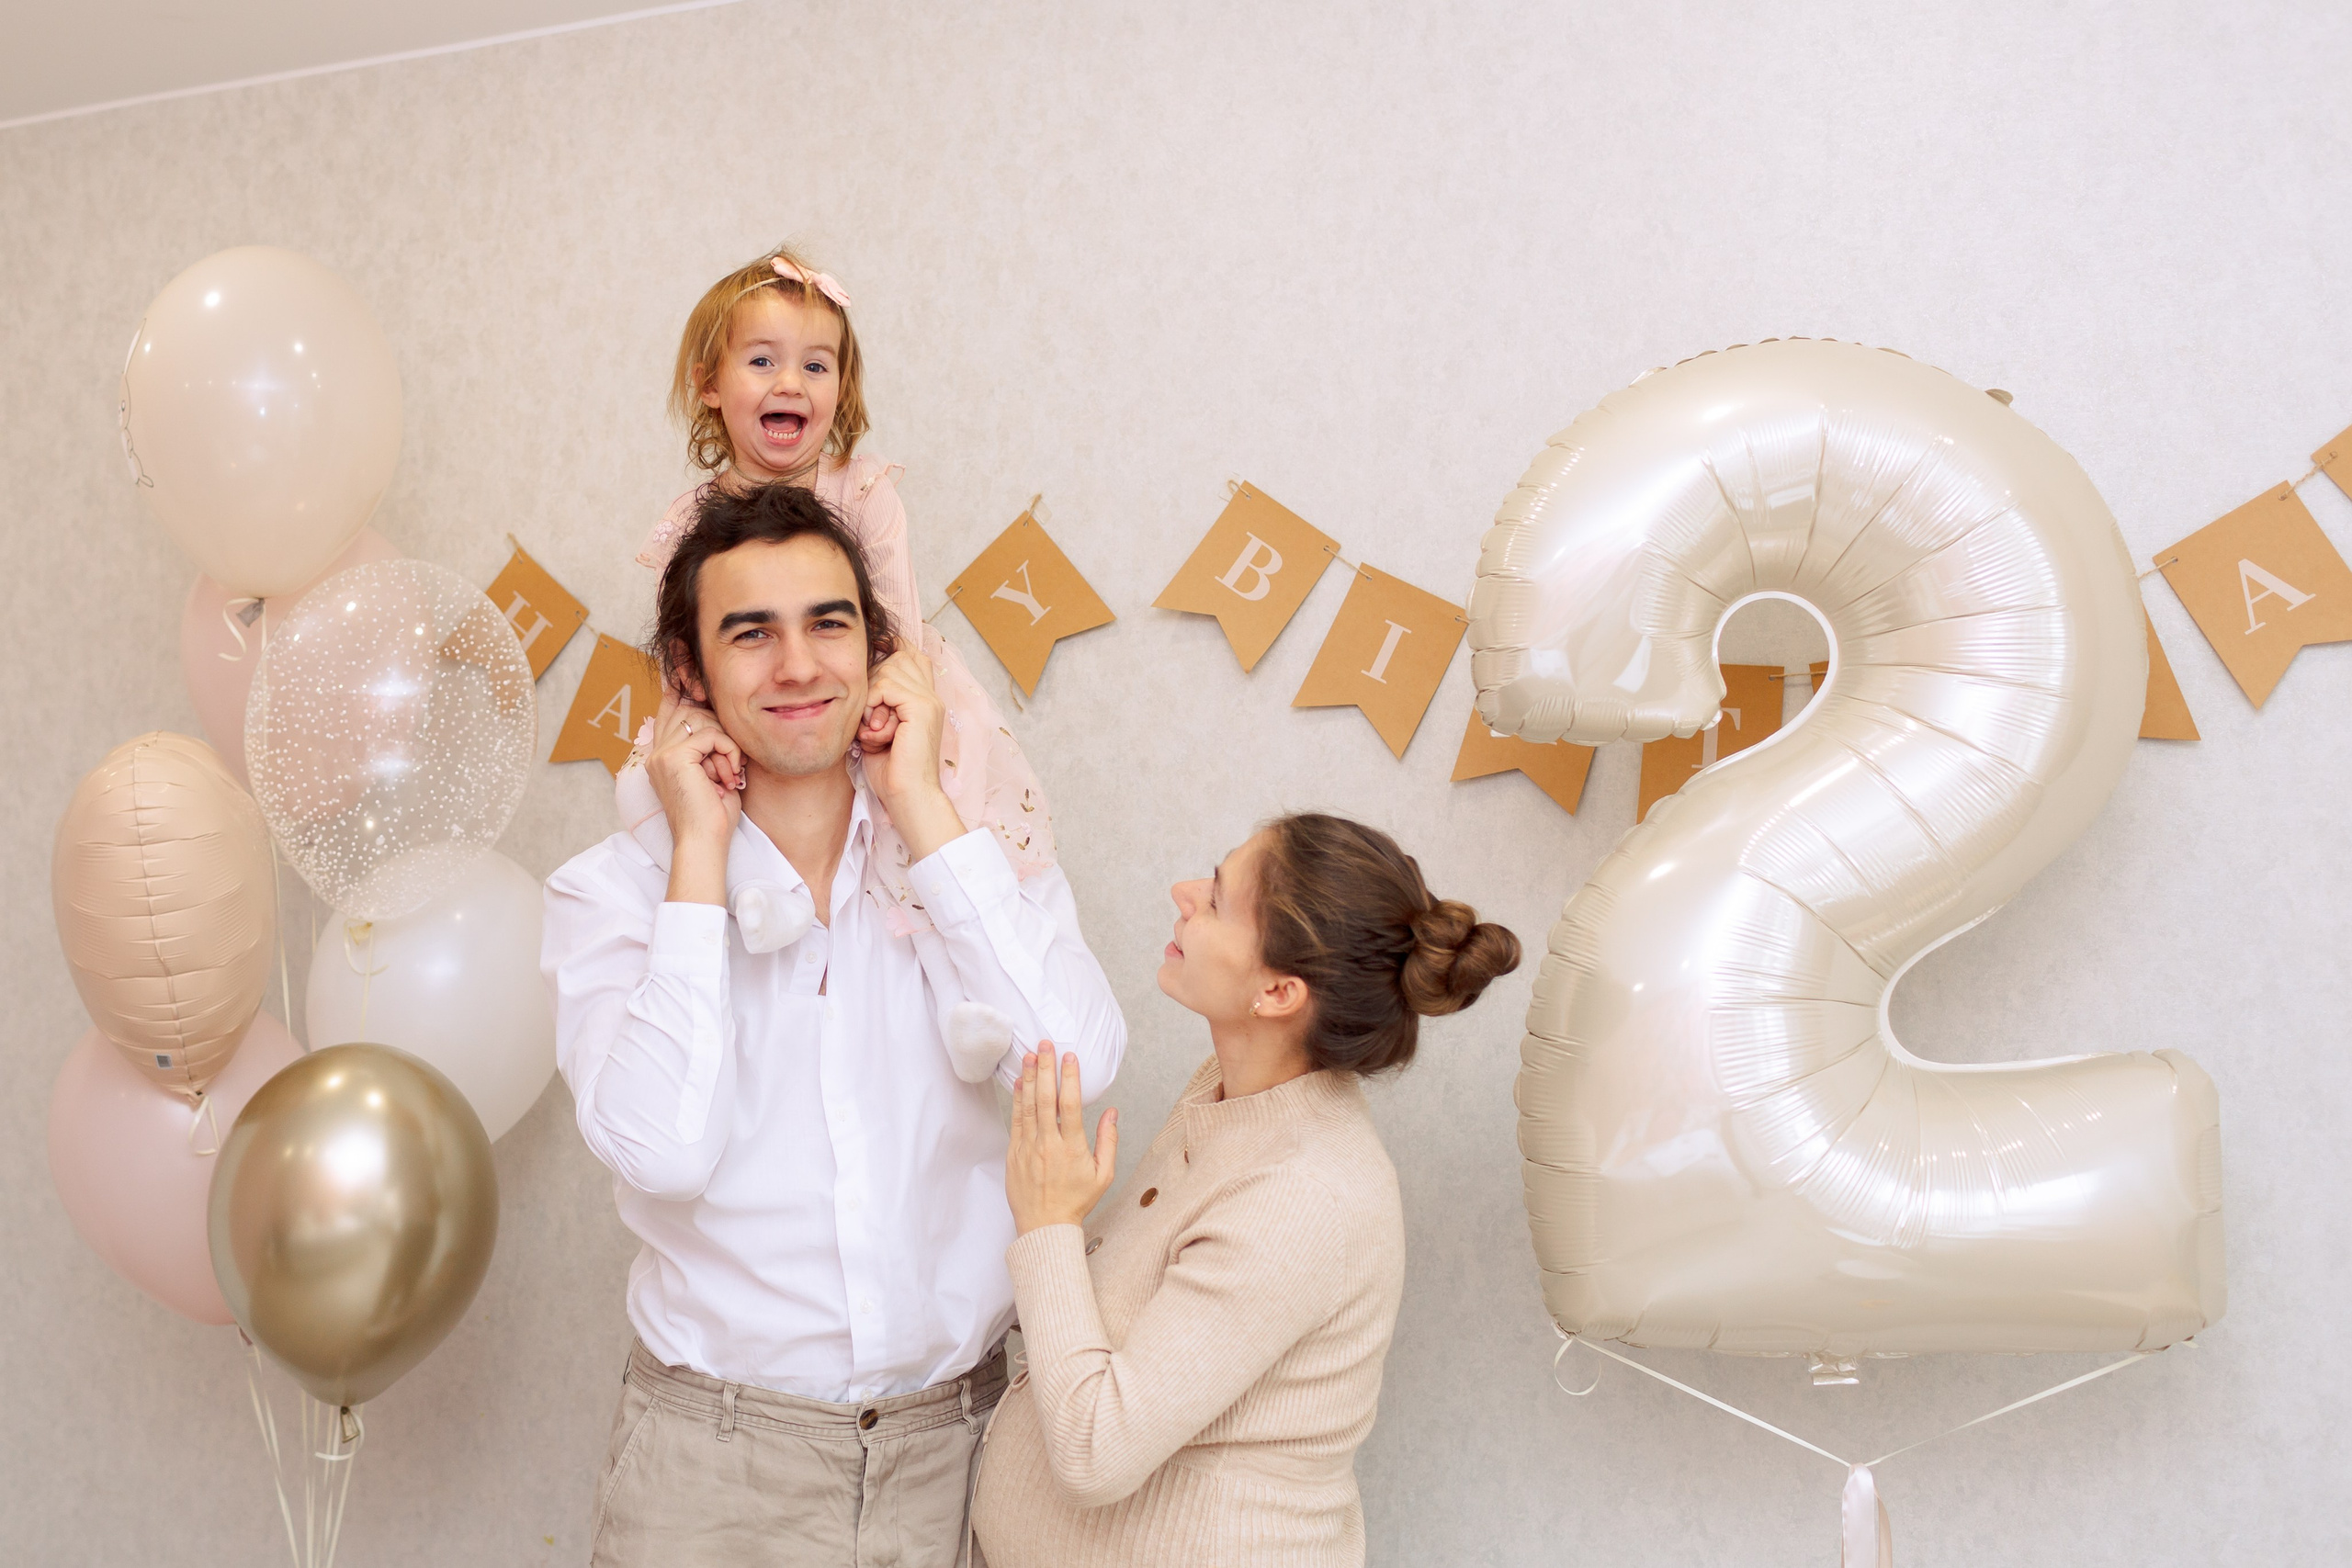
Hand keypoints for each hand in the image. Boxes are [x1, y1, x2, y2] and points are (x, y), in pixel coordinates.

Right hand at [647, 697, 740, 903]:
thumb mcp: (713, 773)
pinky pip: (711, 735)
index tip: (682, 668)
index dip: (677, 688)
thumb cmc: (713, 815)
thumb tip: (718, 720)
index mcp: (661, 756)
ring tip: (728, 776)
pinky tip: (730, 776)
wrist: (704, 842)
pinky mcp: (673, 757)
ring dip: (726, 746)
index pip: (668, 711)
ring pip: (702, 721)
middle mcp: (656, 752)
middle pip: (690, 710)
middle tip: (730, 765)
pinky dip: (728, 752)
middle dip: (718, 728)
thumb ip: (710, 746)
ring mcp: (661, 753)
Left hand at [860, 641, 964, 858]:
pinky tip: (876, 734)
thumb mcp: (879, 729)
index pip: (911, 655)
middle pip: (895, 657)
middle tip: (871, 723)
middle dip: (873, 685)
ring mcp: (929, 700)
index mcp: (926, 700)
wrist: (908, 797)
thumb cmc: (891, 771)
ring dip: (870, 701)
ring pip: (887, 670)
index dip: (891, 651)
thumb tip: (857, 681)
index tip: (871, 670)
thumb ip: (876, 704)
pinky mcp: (921, 707)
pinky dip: (871, 708)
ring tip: (874, 732)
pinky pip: (884, 687)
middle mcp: (931, 696)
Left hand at [1006, 1044, 1117, 1235]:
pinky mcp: (1014, 1154)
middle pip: (1045, 1099)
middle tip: (1044, 1044)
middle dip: (1044, 1068)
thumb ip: (1109, 1141)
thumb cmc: (1075, 1202)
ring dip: (1028, 1078)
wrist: (1044, 1226)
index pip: (1070, 1105)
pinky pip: (1015, 1121)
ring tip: (1028, 1054)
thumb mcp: (1103, 1175)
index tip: (1069, 1057)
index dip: (1069, 1078)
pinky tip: (1018, 1083)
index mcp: (1071, 1148)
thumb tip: (1112, 1112)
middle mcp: (1048, 1144)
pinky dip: (1017, 1100)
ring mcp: (1028, 1148)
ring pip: (1027, 1106)